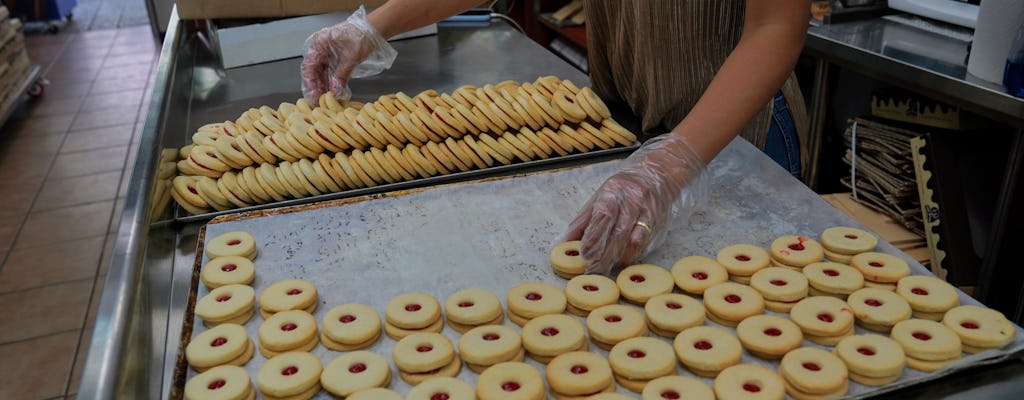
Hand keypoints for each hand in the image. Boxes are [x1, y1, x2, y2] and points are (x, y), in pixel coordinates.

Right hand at [300, 6, 396, 100]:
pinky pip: (328, 70)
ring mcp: (325, 52)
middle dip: (316, 86)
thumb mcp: (351, 58)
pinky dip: (330, 80)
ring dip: (323, 84)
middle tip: (319, 99)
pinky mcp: (333, 57)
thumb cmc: (361, 37)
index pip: (308, 66)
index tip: (313, 94)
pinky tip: (333, 90)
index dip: (310, 82)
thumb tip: (334, 91)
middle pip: (313, 70)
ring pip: (320, 72)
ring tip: (326, 97)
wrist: (373, 30)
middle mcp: (319, 48)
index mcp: (318, 43)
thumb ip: (341, 75)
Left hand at [564, 133, 707, 274]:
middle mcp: (633, 200)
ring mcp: (647, 211)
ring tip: (604, 269)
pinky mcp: (657, 223)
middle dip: (603, 255)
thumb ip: (583, 220)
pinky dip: (631, 254)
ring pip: (633, 240)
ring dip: (617, 258)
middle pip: (618, 232)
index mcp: (614, 191)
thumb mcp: (599, 197)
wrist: (657, 176)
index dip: (594, 236)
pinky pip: (644, 243)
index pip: (604, 215)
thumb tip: (565, 242)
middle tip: (591, 270)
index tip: (584, 254)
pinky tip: (620, 261)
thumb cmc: (622, 189)